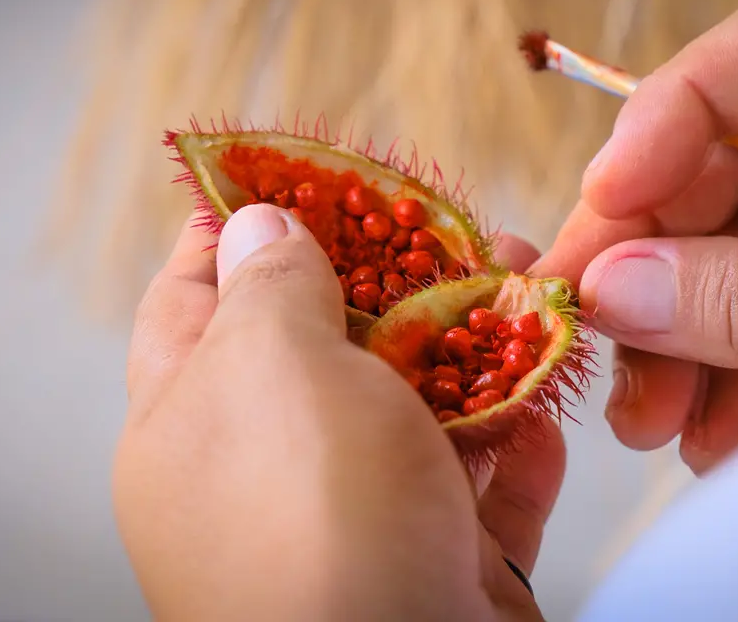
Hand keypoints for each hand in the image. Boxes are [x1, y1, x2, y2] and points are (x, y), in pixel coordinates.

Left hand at [114, 204, 562, 620]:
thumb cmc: (315, 523)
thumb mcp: (272, 366)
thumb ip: (269, 284)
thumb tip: (253, 225)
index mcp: (191, 424)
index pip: (192, 297)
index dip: (238, 225)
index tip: (298, 172)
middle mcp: (268, 471)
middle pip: (329, 345)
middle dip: (401, 280)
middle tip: (461, 229)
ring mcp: (358, 521)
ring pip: (420, 410)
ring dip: (483, 351)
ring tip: (536, 293)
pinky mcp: (438, 564)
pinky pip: (482, 485)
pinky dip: (518, 444)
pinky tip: (546, 407)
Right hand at [533, 0, 737, 474]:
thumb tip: (609, 287)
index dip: (675, 111)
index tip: (607, 198)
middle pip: (732, 158)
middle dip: (653, 255)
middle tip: (588, 329)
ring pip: (732, 245)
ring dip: (676, 333)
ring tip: (646, 421)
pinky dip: (724, 370)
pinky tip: (706, 435)